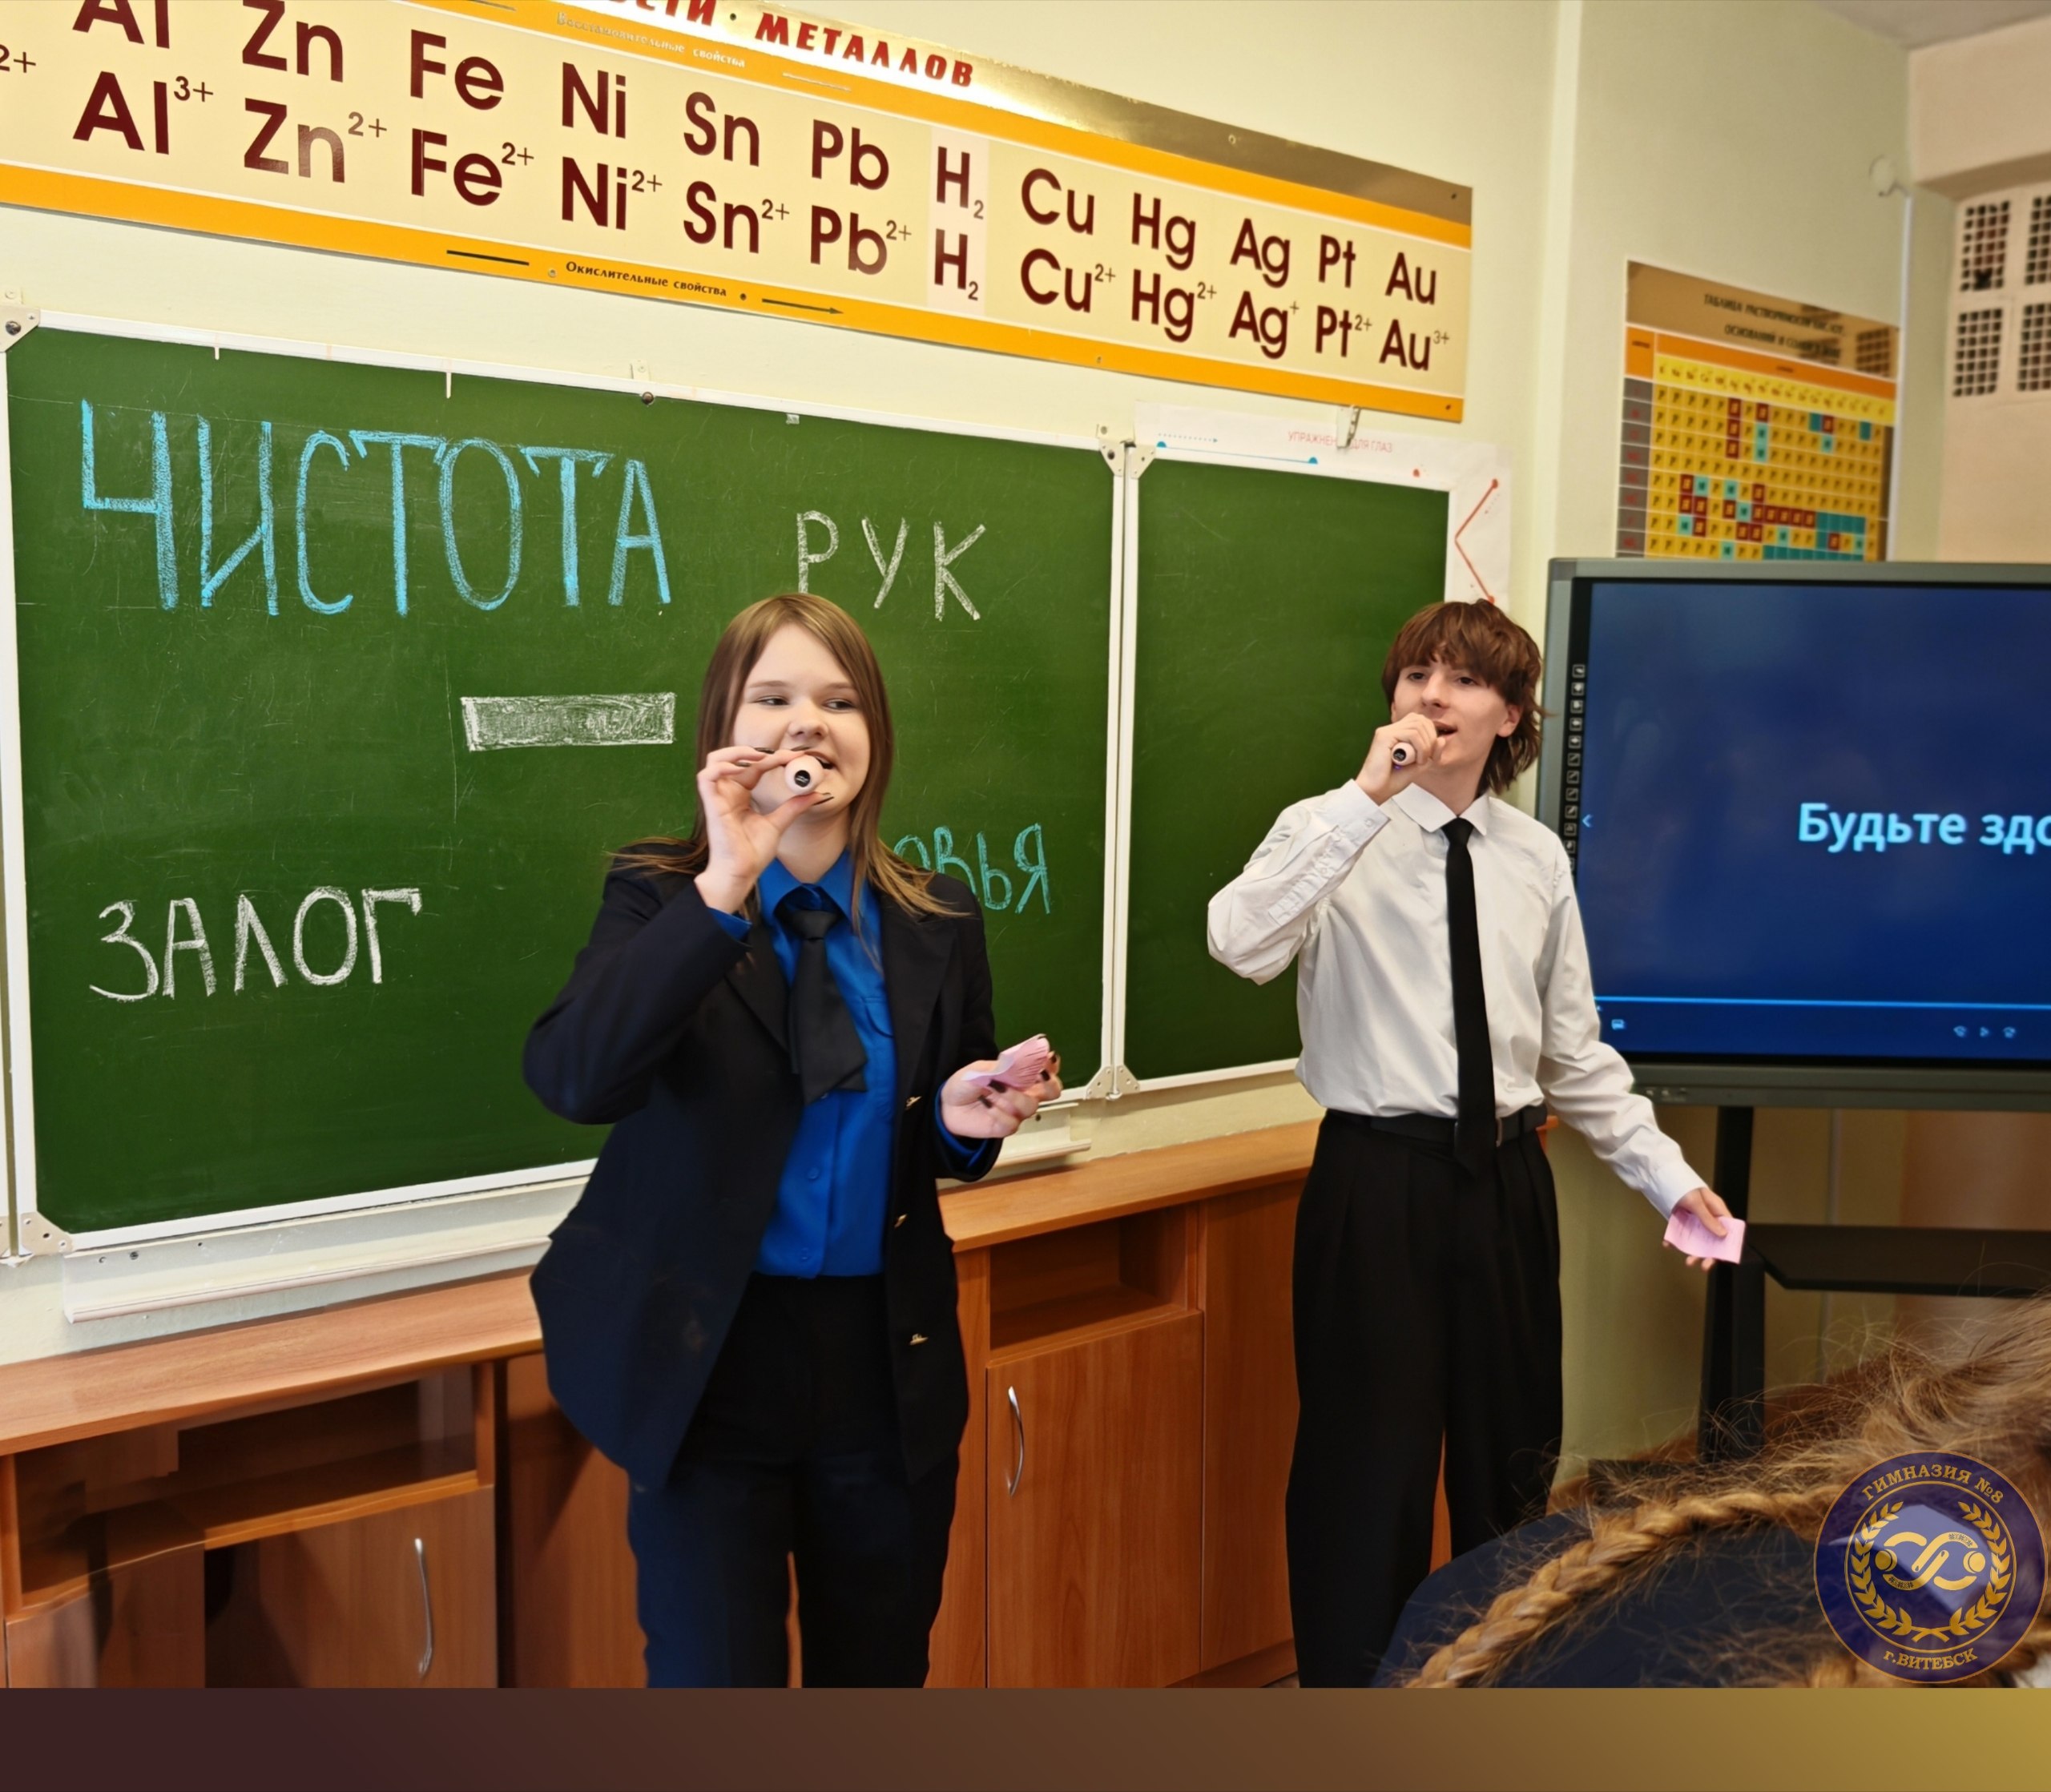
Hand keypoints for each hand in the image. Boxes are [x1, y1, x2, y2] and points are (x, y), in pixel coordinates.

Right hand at [692, 746, 822, 913]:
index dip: (774, 758)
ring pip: (715, 760)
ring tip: (761, 757)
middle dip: (761, 752)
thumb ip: (794, 807)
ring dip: (737, 752)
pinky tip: (742, 769)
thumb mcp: (779, 823)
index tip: (797, 757)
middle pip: (737, 759)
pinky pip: (707, 776)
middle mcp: (728, 793)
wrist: (742, 873)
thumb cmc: (753, 853)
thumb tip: (817, 794)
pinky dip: (722, 766)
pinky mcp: (711, 804)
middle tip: (785, 755)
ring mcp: (718, 797)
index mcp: (741, 795)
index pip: (755, 767)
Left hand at [938, 1049, 1063, 1139]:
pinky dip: (998, 1112)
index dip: (1051, 1065)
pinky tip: (985, 1104)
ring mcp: (1018, 1111)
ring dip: (1010, 1096)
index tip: (1045, 1060)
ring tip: (990, 1089)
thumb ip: (1001, 1066)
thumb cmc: (966, 1083)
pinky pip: (1012, 1122)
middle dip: (1048, 1084)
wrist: (947, 1106)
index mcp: (1022, 1075)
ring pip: (1029, 1106)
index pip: (1048, 1069)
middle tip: (1035, 1077)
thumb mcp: (980, 1068)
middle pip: (1053, 1091)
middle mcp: (1025, 1092)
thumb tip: (1019, 1060)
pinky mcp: (1008, 1126)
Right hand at [1357, 713, 1440, 804]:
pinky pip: (1412, 734)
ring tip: (1420, 761)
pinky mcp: (1384, 736)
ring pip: (1418, 725)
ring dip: (1426, 745)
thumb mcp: (1419, 765)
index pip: (1421, 721)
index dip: (1431, 735)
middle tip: (1427, 757)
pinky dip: (1420, 748)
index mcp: (1397, 733)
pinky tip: (1416, 761)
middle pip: (1421, 720)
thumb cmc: (1393, 779)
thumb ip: (1430, 752)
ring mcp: (1386, 731)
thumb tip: (1441, 739)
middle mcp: (1391, 729)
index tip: (1430, 755)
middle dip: (1431, 738)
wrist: (1375, 790)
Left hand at [1674, 1186, 1734, 1271]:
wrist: (1662, 1179)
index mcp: (1717, 1210)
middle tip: (1704, 1266)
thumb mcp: (1697, 1202)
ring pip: (1697, 1241)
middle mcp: (1707, 1218)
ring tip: (1688, 1262)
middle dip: (1709, 1255)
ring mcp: (1694, 1222)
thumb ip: (1708, 1218)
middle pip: (1713, 1240)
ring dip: (1693, 1252)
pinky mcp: (1681, 1223)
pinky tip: (1668, 1244)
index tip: (1723, 1257)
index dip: (1728, 1244)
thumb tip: (1723, 1234)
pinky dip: (1674, 1241)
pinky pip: (1680, 1235)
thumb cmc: (1684, 1187)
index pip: (1728, 1230)